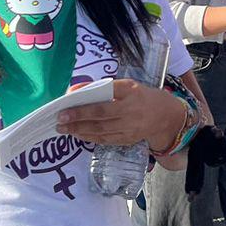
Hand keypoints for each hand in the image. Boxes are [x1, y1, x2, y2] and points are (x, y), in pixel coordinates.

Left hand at [57, 80, 183, 147]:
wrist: (166, 117)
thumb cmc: (141, 97)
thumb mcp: (127, 86)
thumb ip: (104, 87)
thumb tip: (76, 91)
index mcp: (131, 90)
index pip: (106, 91)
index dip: (87, 96)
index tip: (68, 98)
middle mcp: (131, 109)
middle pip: (101, 114)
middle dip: (78, 117)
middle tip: (60, 118)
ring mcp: (131, 126)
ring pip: (101, 129)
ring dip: (80, 129)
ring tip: (64, 128)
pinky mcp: (128, 139)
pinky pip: (105, 139)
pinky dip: (90, 137)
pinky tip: (78, 134)